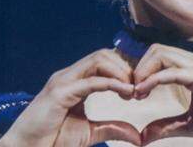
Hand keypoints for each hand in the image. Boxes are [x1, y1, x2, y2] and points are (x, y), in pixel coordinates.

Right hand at [0, 49, 139, 146]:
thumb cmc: (52, 140)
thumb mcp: (89, 133)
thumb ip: (111, 129)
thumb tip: (136, 136)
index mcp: (75, 81)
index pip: (105, 60)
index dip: (125, 69)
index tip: (140, 88)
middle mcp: (69, 75)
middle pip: (104, 54)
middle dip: (126, 67)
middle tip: (139, 88)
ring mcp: (62, 81)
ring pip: (98, 59)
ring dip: (120, 72)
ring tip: (132, 90)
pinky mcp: (59, 93)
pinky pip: (90, 81)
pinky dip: (111, 83)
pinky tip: (125, 93)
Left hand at [132, 44, 192, 144]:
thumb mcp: (191, 125)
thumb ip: (168, 126)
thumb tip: (143, 135)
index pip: (159, 55)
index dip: (141, 70)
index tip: (132, 93)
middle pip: (155, 49)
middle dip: (137, 67)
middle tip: (130, 92)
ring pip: (161, 53)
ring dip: (143, 71)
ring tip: (136, 92)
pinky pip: (173, 71)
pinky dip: (154, 79)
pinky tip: (144, 91)